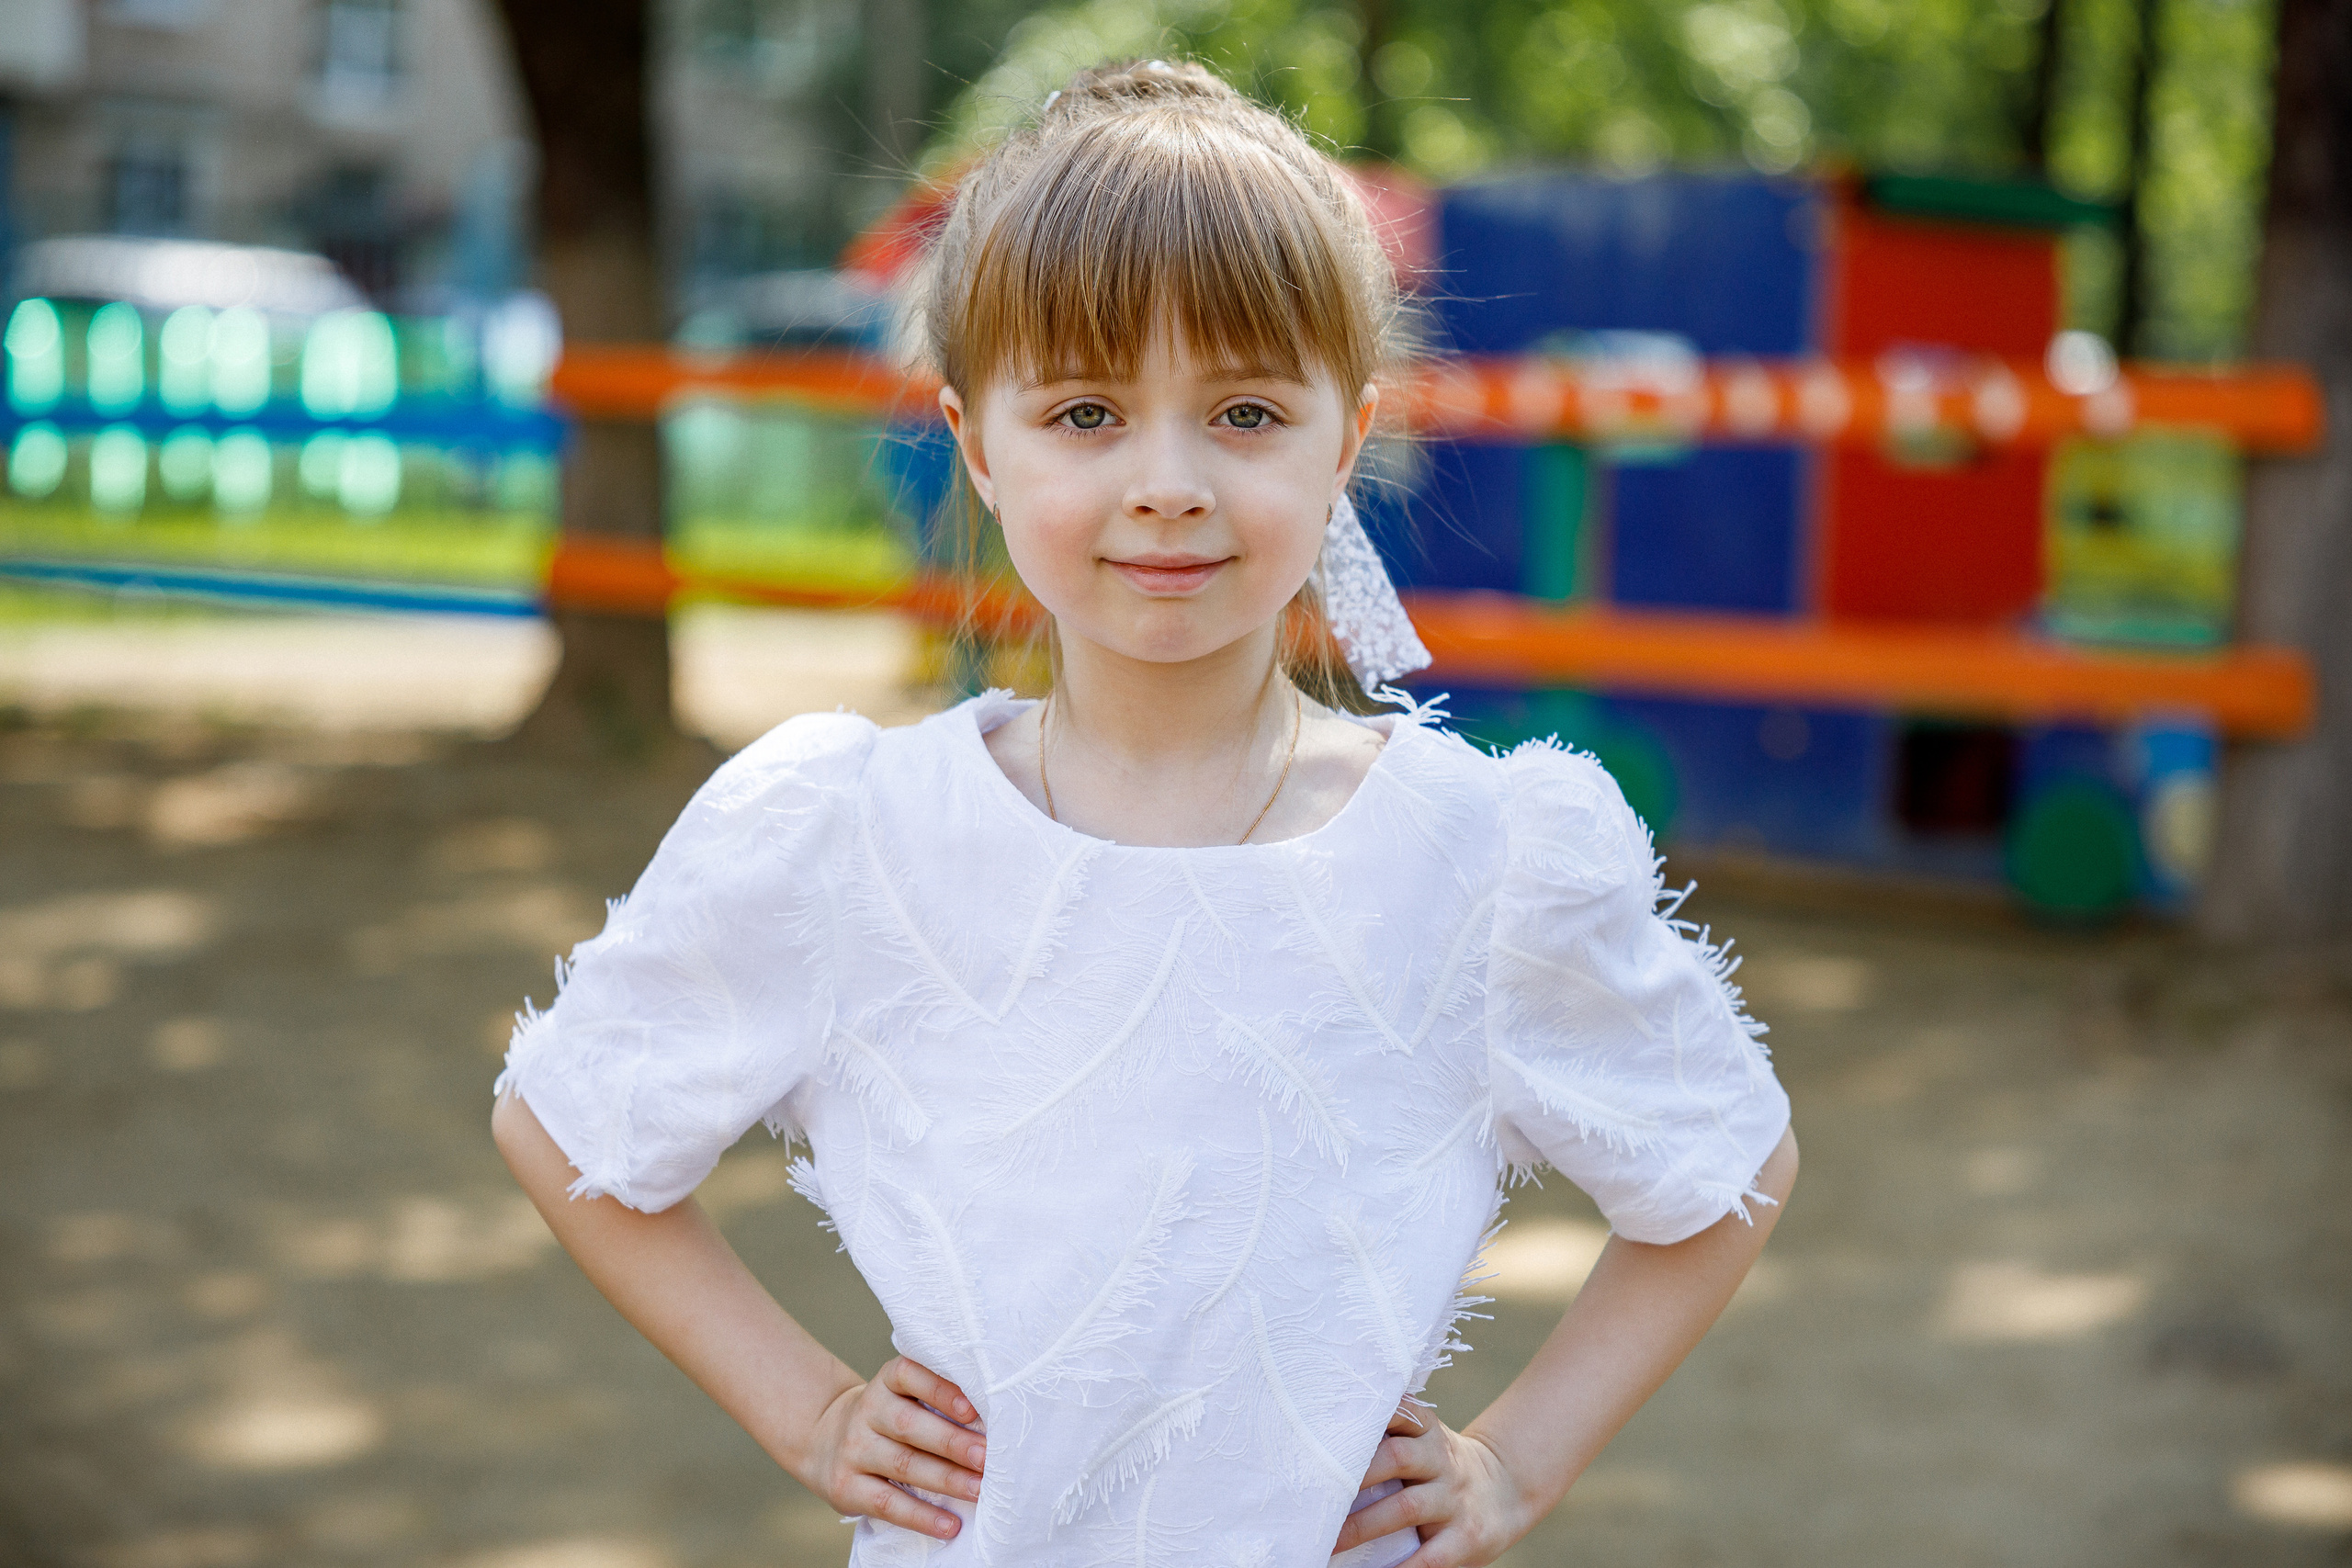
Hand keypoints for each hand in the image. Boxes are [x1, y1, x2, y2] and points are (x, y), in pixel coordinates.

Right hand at [800, 1356, 985, 1540]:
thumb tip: (995, 1425)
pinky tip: (949, 1524)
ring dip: (946, 1479)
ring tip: (979, 1490)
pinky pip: (887, 1503)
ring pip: (903, 1464)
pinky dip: (921, 1516)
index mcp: (886, 1382)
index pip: (909, 1375)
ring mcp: (854, 1449)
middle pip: (910, 1425)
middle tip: (987, 1457)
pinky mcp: (846, 1487)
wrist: (825, 1440)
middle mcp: (867, 1411)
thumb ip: (937, 1401)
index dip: (940, 1390)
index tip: (973, 1409)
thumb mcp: (902, 1396)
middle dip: (953, 1442)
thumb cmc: (887, 1419)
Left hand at [1332, 1403, 1534, 1565]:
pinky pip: (1430, 1556)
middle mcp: (1440, 1459)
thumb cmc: (1441, 1466)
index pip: (1399, 1413)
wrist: (1506, 1489)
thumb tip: (1322, 1442)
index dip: (1370, 1416)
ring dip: (1363, 1525)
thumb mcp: (1425, 1439)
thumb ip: (1389, 1435)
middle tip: (1316, 1492)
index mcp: (1427, 1431)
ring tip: (1330, 1541)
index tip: (1331, 1426)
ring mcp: (1454, 1498)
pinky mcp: (1466, 1537)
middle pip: (1394, 1457)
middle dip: (1354, 1474)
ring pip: (1405, 1507)